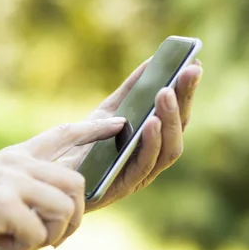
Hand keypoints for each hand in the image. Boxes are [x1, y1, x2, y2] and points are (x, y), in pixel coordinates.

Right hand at [0, 118, 125, 249]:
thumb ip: (23, 187)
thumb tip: (61, 204)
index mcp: (13, 157)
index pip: (60, 134)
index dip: (92, 130)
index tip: (119, 123)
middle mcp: (15, 164)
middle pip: (76, 183)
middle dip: (74, 217)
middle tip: (54, 238)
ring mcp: (10, 182)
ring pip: (64, 208)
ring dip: (51, 235)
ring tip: (22, 241)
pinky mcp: (2, 206)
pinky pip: (38, 234)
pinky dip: (22, 247)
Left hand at [59, 59, 202, 210]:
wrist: (53, 176)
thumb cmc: (82, 145)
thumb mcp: (106, 112)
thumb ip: (129, 91)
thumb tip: (152, 61)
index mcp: (153, 141)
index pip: (178, 115)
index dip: (188, 91)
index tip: (195, 62)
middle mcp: (153, 159)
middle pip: (178, 130)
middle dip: (185, 99)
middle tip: (189, 71)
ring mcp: (141, 175)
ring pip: (168, 150)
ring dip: (170, 119)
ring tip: (166, 92)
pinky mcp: (124, 187)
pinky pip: (143, 166)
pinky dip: (151, 143)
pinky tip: (151, 122)